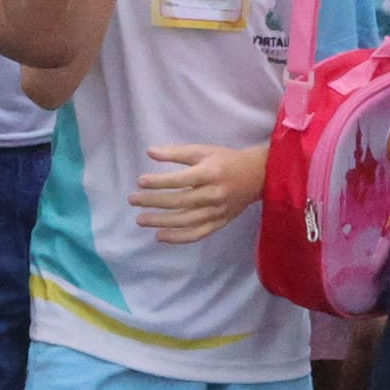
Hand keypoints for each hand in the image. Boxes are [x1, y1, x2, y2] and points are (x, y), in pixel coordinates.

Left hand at [138, 139, 265, 244]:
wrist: (257, 176)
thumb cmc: (225, 160)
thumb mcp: (203, 151)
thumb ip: (176, 153)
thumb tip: (150, 152)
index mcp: (210, 173)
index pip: (181, 180)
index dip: (159, 182)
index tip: (140, 181)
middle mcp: (214, 194)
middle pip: (180, 201)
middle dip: (154, 202)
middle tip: (132, 200)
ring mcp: (218, 212)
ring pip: (186, 221)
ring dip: (161, 222)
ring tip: (141, 219)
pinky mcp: (220, 223)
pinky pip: (197, 234)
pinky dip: (178, 238)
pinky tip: (160, 236)